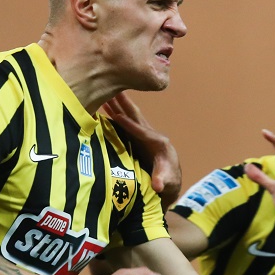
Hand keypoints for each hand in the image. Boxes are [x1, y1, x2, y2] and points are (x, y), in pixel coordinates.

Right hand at [102, 93, 181, 209]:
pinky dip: (115, 112)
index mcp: (158, 143)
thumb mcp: (167, 182)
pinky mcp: (137, 136)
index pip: (142, 132)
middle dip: (124, 103)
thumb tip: (158, 185)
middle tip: (112, 88)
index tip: (118, 116)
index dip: (130, 125)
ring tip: (104, 91)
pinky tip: (104, 105)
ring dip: (117, 103)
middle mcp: (151, 134)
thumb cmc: (168, 179)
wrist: (170, 177)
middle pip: (135, 116)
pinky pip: (124, 121)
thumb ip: (162, 181)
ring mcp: (143, 133)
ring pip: (129, 115)